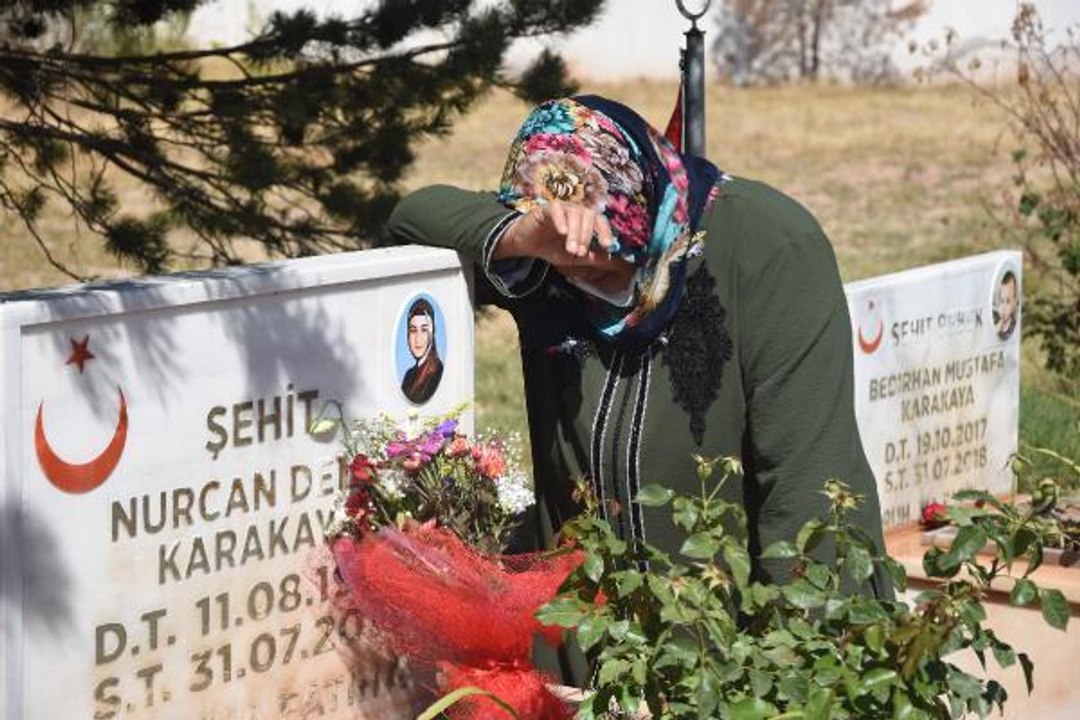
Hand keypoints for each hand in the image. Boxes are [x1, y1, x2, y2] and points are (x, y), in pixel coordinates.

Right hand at [494, 200, 615, 265]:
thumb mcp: (572, 257)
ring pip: (574, 213)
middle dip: (586, 236)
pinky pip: (557, 209)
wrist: (526, 245)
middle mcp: (576, 211)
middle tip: (579, 253)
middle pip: (589, 215)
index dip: (605, 232)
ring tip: (570, 249)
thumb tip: (608, 258)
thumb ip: (589, 257)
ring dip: (575, 232)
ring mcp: (562, 208)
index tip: (606, 246)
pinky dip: (561, 220)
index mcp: (585, 221)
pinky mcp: (546, 208)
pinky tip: (562, 232)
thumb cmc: (551, 248)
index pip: (600, 221)